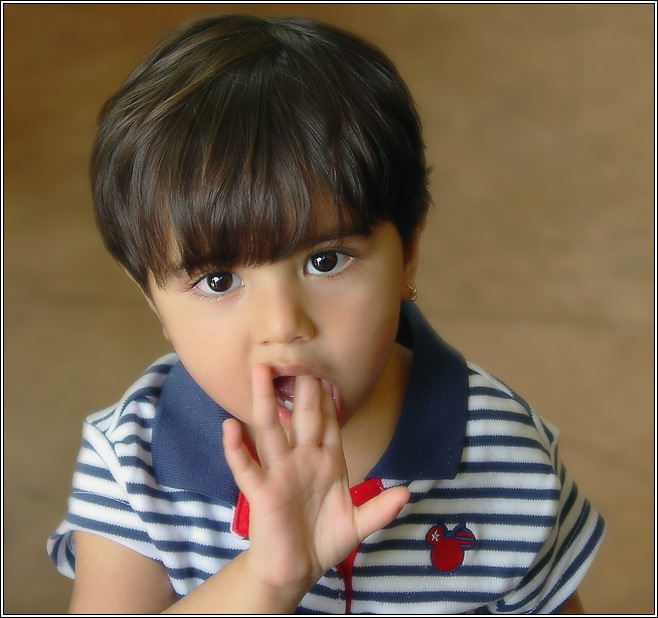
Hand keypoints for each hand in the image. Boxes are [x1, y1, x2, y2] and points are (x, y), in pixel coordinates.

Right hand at [222, 364, 409, 599]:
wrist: (296, 569)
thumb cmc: (323, 540)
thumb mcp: (357, 525)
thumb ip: (379, 508)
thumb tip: (406, 493)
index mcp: (327, 462)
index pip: (329, 423)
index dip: (330, 400)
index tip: (330, 371)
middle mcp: (302, 460)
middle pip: (301, 417)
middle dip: (302, 389)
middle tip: (300, 355)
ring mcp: (280, 473)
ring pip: (271, 431)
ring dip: (265, 403)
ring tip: (260, 373)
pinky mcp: (261, 493)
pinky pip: (247, 467)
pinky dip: (237, 449)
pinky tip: (230, 427)